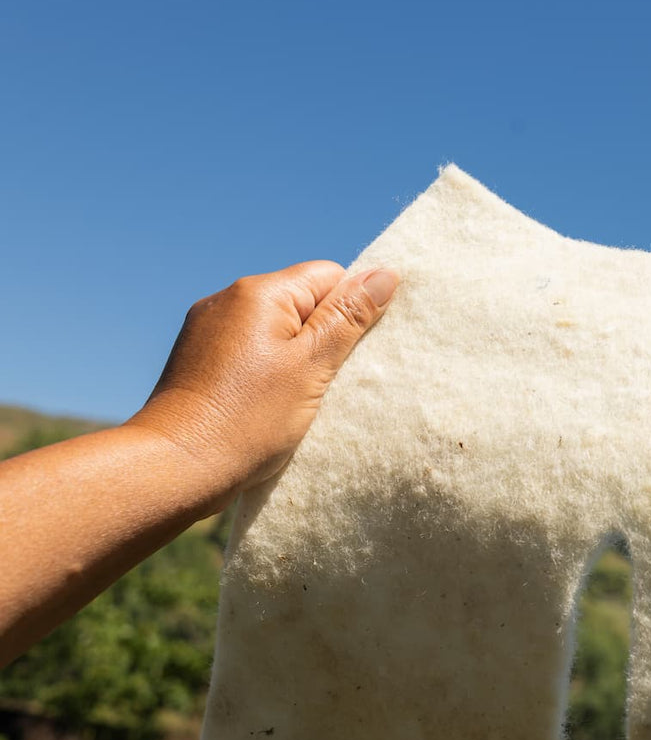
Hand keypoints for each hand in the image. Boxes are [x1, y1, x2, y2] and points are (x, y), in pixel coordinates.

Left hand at [128, 261, 398, 512]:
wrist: (175, 466)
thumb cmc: (248, 419)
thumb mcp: (312, 366)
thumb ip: (348, 318)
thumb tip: (385, 273)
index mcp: (260, 292)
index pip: (330, 275)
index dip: (350, 311)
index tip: (349, 355)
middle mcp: (228, 299)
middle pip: (301, 300)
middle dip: (322, 335)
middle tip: (326, 381)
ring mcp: (207, 327)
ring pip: (274, 327)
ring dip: (294, 354)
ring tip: (294, 396)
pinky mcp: (196, 356)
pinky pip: (247, 348)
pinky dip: (265, 368)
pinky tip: (265, 402)